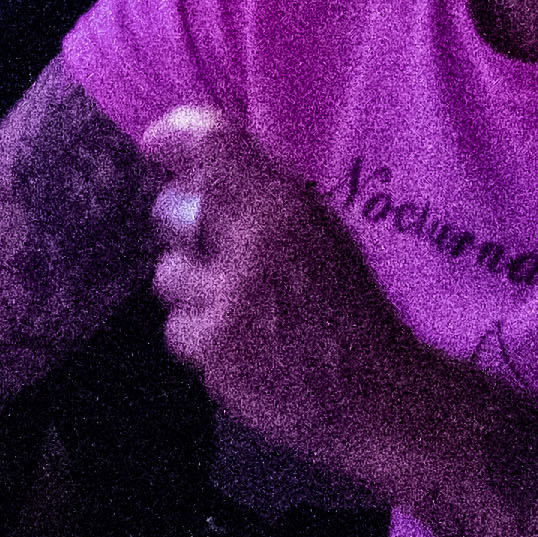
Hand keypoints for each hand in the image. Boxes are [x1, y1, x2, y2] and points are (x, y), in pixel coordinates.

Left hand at [137, 106, 440, 464]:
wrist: (379, 399)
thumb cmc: (358, 312)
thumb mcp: (326, 235)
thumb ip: (270, 201)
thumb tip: (207, 170)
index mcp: (286, 208)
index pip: (210, 148)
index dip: (174, 136)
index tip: (158, 142)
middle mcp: (250, 245)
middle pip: (169, 212)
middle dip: (184, 230)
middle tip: (212, 249)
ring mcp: (226, 301)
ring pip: (167, 274)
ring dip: (192, 289)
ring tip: (233, 308)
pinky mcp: (212, 351)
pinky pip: (176, 327)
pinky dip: (200, 336)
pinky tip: (237, 346)